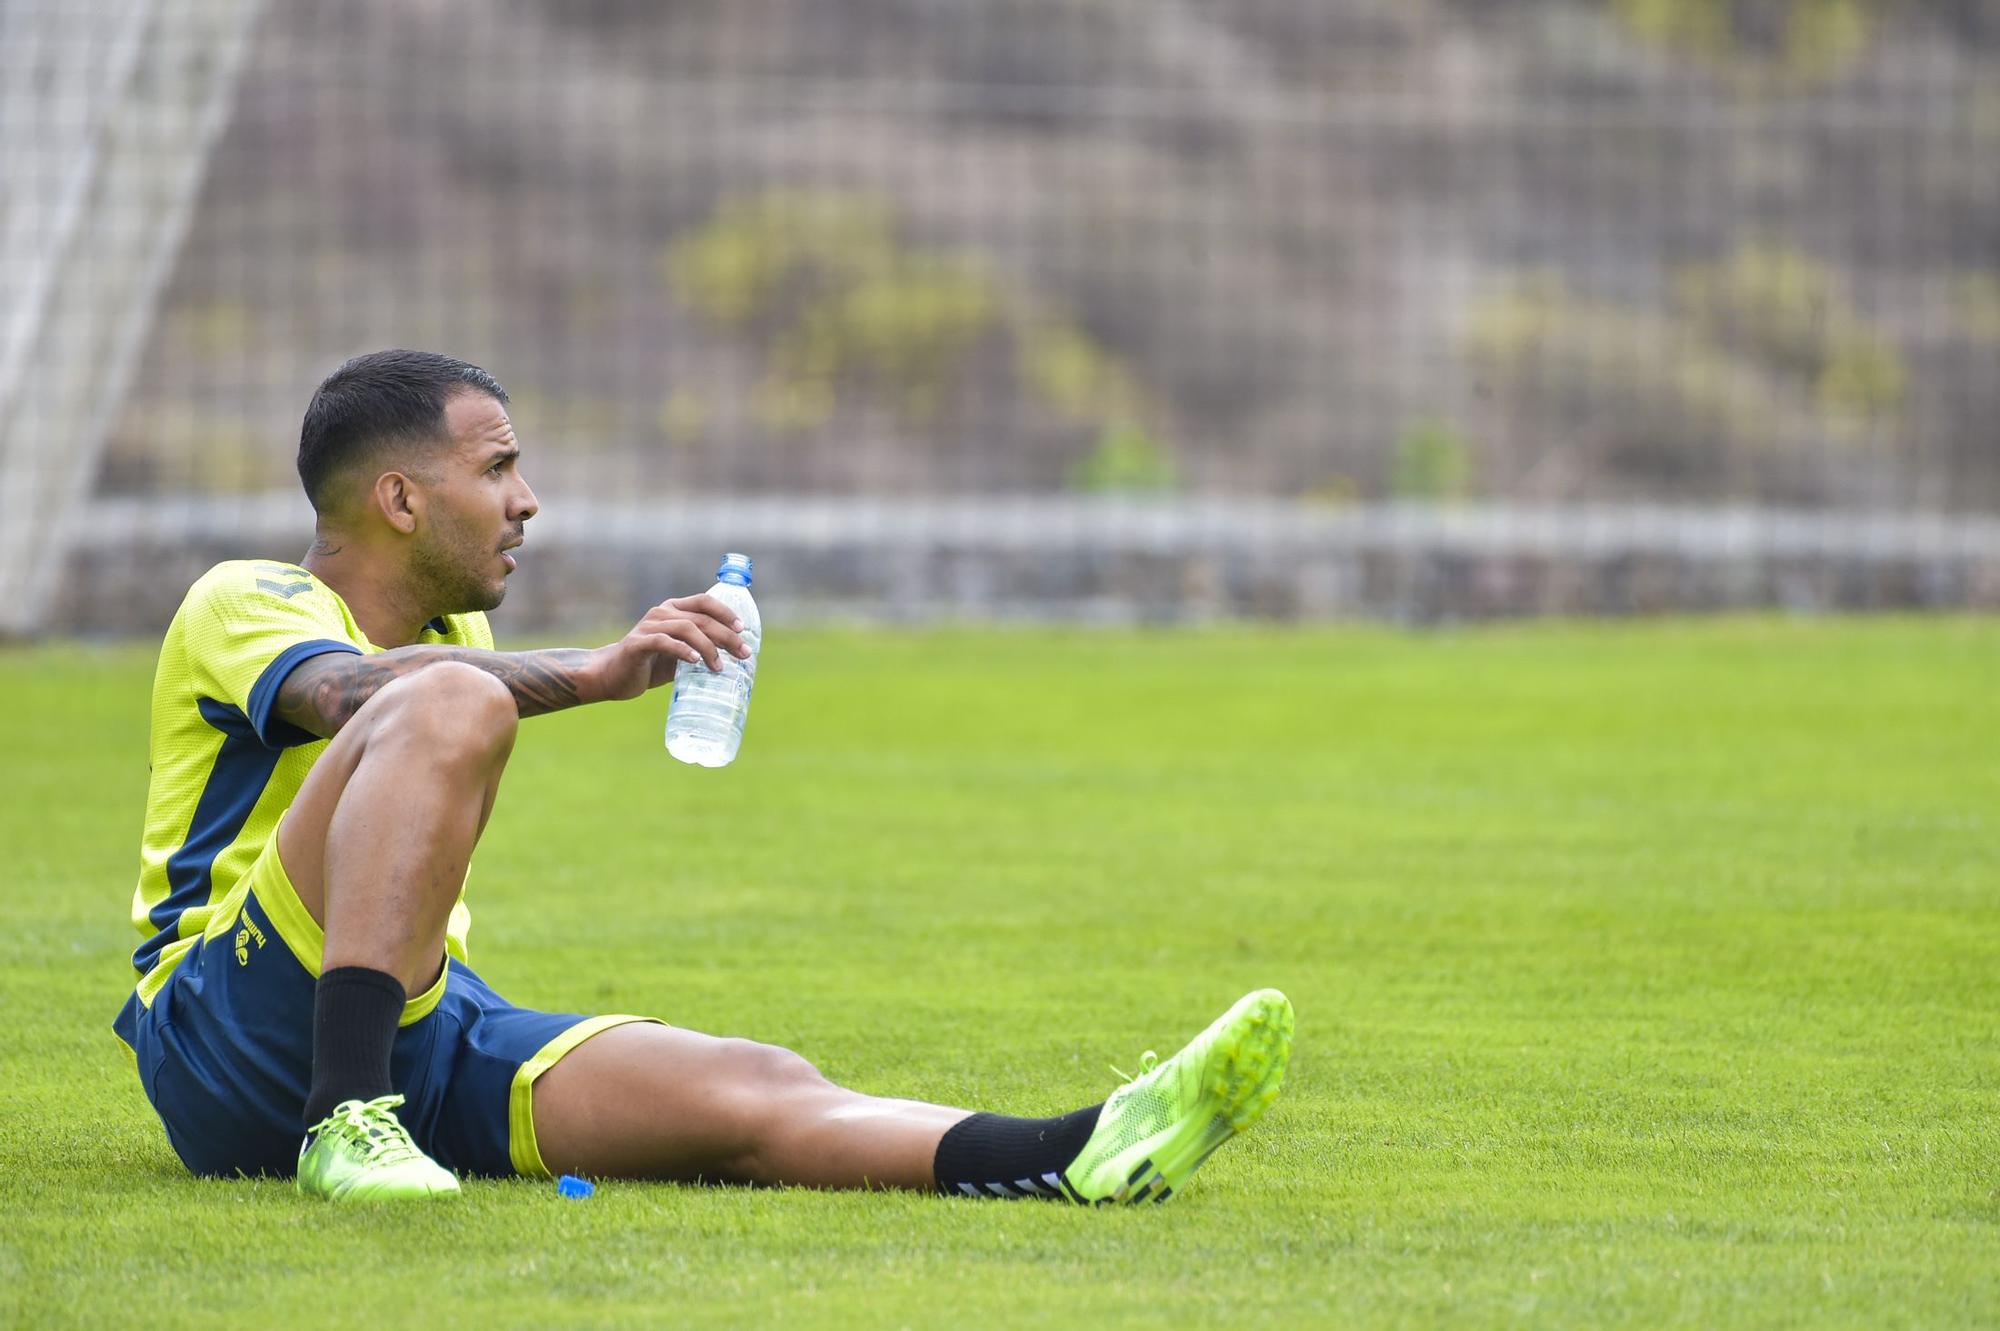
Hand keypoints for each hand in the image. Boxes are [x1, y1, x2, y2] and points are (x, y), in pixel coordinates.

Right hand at [589, 594, 749, 701]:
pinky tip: (695, 661)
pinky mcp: (637, 644)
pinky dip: (682, 650)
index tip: (743, 629)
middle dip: (727, 636)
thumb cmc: (650, 664)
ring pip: (687, 628)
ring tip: (718, 666)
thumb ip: (700, 649)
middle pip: (701, 618)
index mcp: (673, 610)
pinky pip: (664, 642)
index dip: (725, 612)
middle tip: (743, 653)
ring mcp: (648, 626)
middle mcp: (662, 613)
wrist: (613, 675)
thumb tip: (734, 657)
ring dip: (708, 647)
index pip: (704, 601)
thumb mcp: (680, 654)